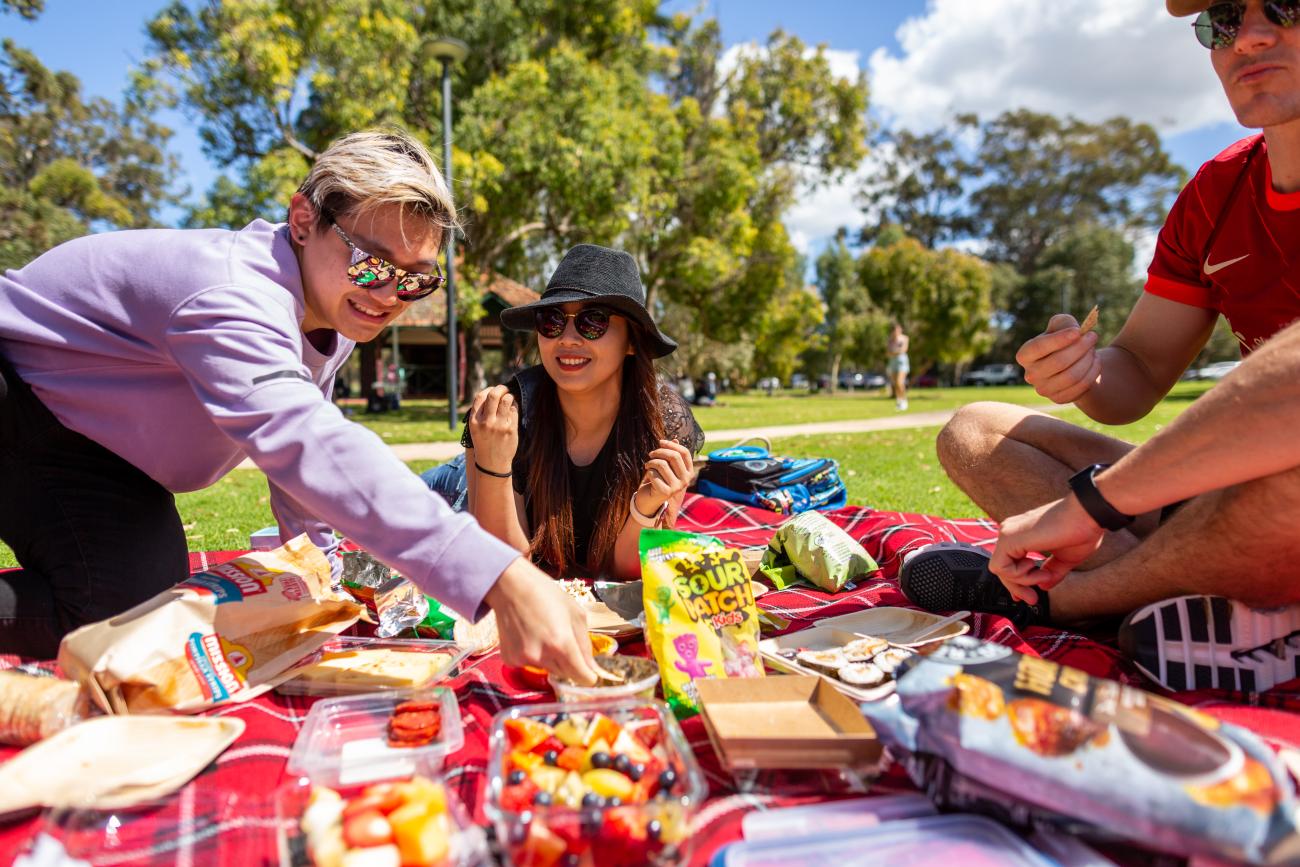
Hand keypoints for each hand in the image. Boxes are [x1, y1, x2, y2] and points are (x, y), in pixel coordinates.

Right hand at [468, 385, 517, 474]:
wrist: (491, 464)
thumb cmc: (484, 444)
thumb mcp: (476, 429)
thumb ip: (481, 413)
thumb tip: (491, 394)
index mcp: (474, 421)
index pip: (480, 397)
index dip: (488, 389)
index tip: (493, 389)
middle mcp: (486, 422)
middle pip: (494, 395)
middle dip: (501, 388)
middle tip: (505, 389)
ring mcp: (499, 425)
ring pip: (506, 400)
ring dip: (509, 396)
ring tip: (510, 398)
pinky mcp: (510, 429)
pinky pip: (514, 410)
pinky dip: (515, 406)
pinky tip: (513, 408)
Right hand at [485, 557, 598, 685]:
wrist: (511, 586)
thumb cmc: (547, 594)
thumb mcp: (575, 614)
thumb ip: (585, 644)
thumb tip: (592, 668)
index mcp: (562, 644)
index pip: (581, 677)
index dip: (588, 675)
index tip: (589, 671)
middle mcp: (542, 657)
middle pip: (565, 674)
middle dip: (570, 664)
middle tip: (564, 640)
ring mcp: (523, 660)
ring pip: (548, 669)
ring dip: (551, 659)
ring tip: (544, 634)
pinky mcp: (510, 659)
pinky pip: (529, 664)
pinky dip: (532, 655)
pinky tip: (528, 636)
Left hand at [635, 439, 692, 521]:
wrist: (650, 500)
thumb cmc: (659, 479)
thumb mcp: (666, 466)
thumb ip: (672, 453)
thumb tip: (675, 438)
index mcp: (689, 472)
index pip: (684, 452)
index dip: (672, 444)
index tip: (660, 442)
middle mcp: (686, 480)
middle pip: (674, 456)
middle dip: (659, 452)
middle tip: (651, 454)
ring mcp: (677, 487)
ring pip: (662, 465)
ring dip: (651, 462)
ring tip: (647, 465)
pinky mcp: (666, 492)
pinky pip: (654, 474)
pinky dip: (648, 472)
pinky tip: (648, 476)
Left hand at [989, 495, 1104, 604]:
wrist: (1088, 514)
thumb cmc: (1081, 531)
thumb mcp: (1065, 558)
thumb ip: (1052, 571)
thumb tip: (1044, 586)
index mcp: (1021, 535)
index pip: (1008, 563)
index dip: (1016, 582)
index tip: (1030, 596)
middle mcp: (1010, 532)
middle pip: (1002, 569)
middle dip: (1017, 588)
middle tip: (1033, 600)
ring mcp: (1008, 533)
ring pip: (1000, 570)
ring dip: (1024, 580)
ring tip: (1045, 573)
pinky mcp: (1009, 538)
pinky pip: (1002, 568)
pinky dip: (1020, 576)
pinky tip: (1038, 568)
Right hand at [1016, 314, 1100, 403]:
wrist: (1068, 362)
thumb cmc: (1063, 339)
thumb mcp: (1060, 325)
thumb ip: (1065, 323)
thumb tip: (1075, 331)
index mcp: (1025, 355)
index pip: (1039, 347)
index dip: (1059, 339)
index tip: (1078, 331)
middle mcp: (1030, 375)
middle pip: (1058, 362)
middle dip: (1080, 347)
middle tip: (1093, 336)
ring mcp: (1043, 390)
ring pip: (1071, 376)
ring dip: (1088, 360)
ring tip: (1093, 349)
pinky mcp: (1059, 399)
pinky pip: (1080, 386)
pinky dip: (1092, 372)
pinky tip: (1095, 361)